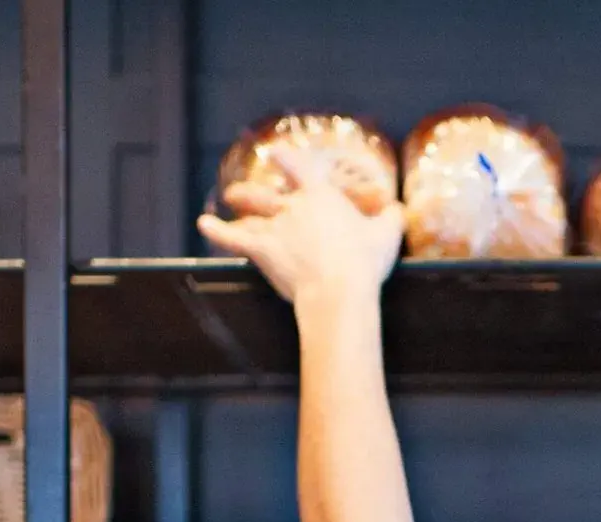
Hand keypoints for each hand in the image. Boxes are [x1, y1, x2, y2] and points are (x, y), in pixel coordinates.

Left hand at [198, 161, 402, 312]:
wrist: (339, 289)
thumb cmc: (364, 261)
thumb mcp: (387, 235)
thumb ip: (391, 217)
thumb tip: (397, 209)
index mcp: (321, 196)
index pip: (299, 169)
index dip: (287, 159)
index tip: (276, 152)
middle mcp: (294, 207)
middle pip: (268, 193)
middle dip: (256, 191)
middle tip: (244, 190)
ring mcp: (275, 228)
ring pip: (251, 213)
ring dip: (239, 205)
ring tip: (229, 200)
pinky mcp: (262, 250)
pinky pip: (235, 239)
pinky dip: (217, 231)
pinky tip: (203, 224)